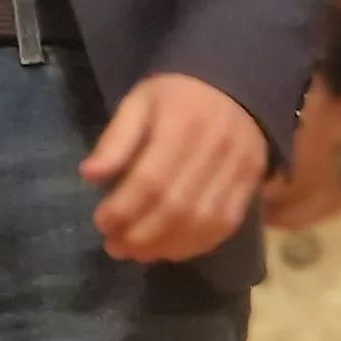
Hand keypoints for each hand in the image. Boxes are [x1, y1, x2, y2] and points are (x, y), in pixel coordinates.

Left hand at [77, 72, 264, 262]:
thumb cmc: (176, 95)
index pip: (151, 179)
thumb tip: (89, 175)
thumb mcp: (138, 102)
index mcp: (182, 123)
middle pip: (177, 207)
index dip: (124, 208)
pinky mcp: (251, 184)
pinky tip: (170, 250)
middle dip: (141, 235)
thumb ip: (116, 139)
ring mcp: (238, 169)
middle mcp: (214, 149)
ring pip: (202, 222)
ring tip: (138, 253)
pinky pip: (225, 225)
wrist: (235, 86)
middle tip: (114, 246)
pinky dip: (196, 245)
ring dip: (167, 246)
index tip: (101, 223)